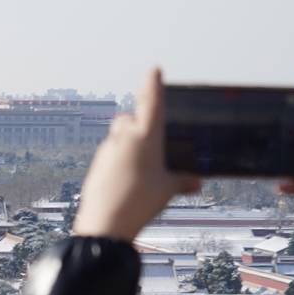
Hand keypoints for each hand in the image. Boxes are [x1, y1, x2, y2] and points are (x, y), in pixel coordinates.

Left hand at [73, 68, 201, 241]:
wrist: (105, 224)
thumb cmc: (140, 203)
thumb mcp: (168, 190)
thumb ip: (183, 181)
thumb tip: (197, 182)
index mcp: (145, 136)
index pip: (151, 102)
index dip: (153, 85)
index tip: (154, 70)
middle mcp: (124, 138)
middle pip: (128, 119)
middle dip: (137, 123)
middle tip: (149, 138)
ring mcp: (107, 151)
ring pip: (117, 138)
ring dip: (127, 144)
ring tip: (140, 167)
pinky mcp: (96, 166)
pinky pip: (109, 156)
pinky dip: (118, 160)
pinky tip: (126, 179)